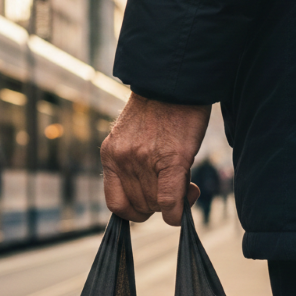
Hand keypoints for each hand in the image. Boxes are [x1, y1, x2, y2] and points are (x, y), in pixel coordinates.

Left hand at [101, 93, 210, 225]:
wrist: (173, 83)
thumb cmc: (159, 112)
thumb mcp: (131, 139)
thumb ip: (133, 167)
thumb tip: (154, 201)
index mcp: (110, 156)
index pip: (116, 204)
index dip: (134, 212)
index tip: (150, 204)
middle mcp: (122, 160)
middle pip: (139, 207)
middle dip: (158, 205)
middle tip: (174, 189)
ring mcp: (144, 160)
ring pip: (156, 205)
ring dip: (173, 203)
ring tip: (184, 182)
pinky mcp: (172, 158)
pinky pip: (170, 199)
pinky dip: (177, 210)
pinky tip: (185, 203)